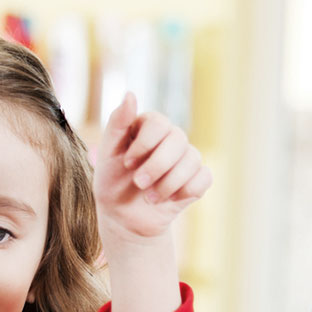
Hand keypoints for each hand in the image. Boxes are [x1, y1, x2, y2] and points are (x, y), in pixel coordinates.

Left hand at [93, 93, 210, 241]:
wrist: (124, 218)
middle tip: (138, 184)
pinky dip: (185, 191)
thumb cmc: (113, 182)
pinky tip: (169, 200)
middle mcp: (171, 138)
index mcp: (150, 126)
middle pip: (177, 139)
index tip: (128, 162)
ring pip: (192, 160)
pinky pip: (204, 178)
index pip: (159, 122)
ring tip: (150, 198)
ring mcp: (187, 158)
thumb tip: (130, 94)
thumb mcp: (108, 153)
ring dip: (168, 183)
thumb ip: (117, 123)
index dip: (144, 144)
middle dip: (156, 166)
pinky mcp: (198, 179)